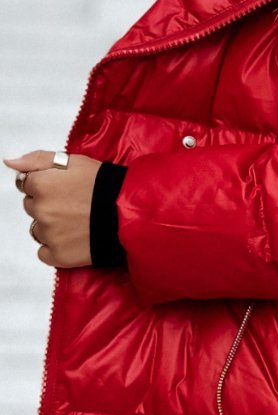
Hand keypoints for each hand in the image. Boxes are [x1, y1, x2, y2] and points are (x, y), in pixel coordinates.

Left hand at [2, 150, 102, 267]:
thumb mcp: (73, 161)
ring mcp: (48, 234)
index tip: (65, 188)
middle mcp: (40, 210)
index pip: (27, 185)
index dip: (47, 185)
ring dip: (51, 226)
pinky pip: (44, 252)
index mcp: (40, 184)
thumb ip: (37, 160)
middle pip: (32, 207)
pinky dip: (55, 248)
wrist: (129, 214)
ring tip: (77, 221)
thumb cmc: (104, 184)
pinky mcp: (58, 255)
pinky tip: (74, 238)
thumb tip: (9, 162)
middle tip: (74, 204)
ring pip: (38, 229)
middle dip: (48, 205)